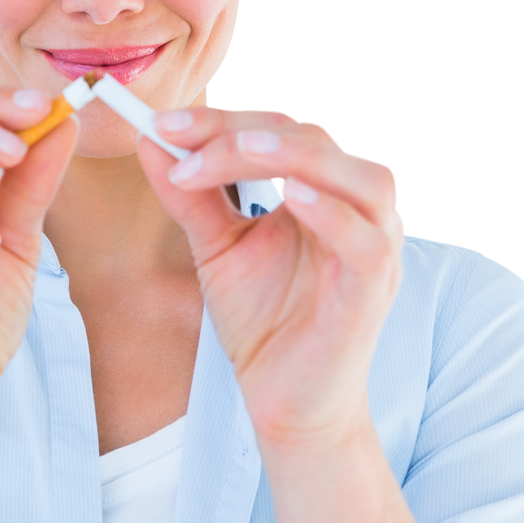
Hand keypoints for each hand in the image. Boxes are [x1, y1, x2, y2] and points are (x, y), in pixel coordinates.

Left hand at [139, 107, 404, 447]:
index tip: (162, 124)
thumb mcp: (216, 247)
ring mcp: (372, 249)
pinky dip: (333, 213)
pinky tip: (289, 197)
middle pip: (316, 141)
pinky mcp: (371, 292)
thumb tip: (151, 140)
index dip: (221, 120)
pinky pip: (367, 243)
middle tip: (183, 141)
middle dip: (245, 133)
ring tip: (239, 151)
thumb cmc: (263, 322)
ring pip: (363, 179)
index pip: (281, 130)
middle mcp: (354, 210)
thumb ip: (190, 196)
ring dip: (299, 157)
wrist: (284, 402)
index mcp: (320, 191)